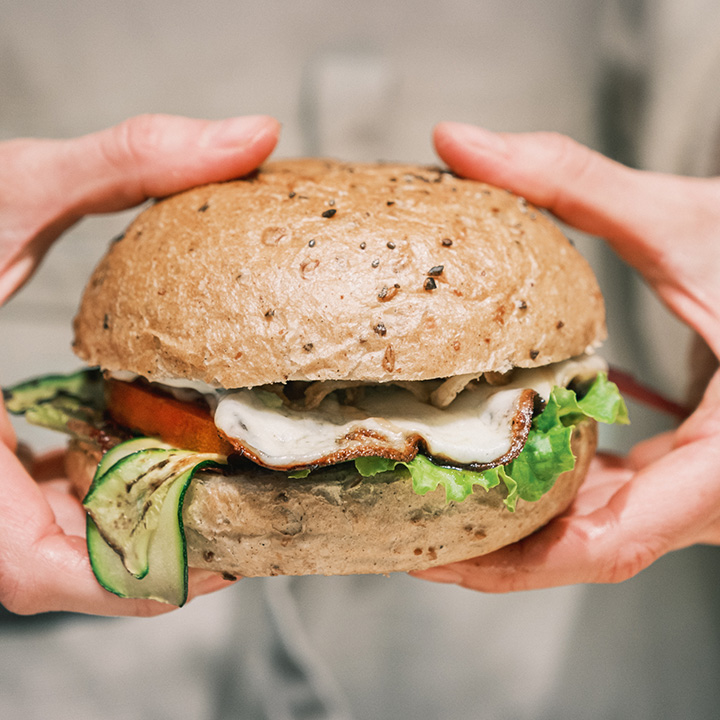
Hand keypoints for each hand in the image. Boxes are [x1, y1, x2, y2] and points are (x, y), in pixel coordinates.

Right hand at [0, 114, 278, 614]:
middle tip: (237, 515)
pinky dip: (83, 490)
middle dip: (148, 554)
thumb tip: (255, 134)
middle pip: (54, 569)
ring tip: (202, 482)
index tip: (222, 556)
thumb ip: (130, 160)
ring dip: (121, 524)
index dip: (130, 579)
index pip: (37, 569)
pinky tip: (123, 448)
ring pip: (41, 545)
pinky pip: (25, 506)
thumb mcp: (9, 184)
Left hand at [412, 122, 719, 590]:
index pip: (603, 546)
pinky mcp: (698, 466)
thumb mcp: (692, 223)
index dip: (508, 563)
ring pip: (599, 524)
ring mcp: (709, 489)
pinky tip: (505, 452)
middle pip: (585, 546)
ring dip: (518, 512)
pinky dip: (557, 478)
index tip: (428, 556)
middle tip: (403, 522)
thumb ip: (572, 183)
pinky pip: (617, 491)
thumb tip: (458, 140)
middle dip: (493, 545)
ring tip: (434, 493)